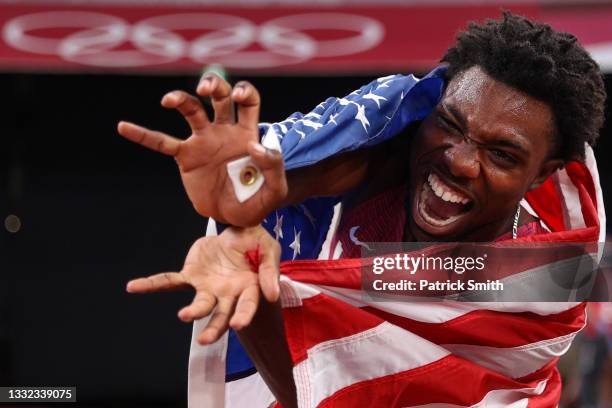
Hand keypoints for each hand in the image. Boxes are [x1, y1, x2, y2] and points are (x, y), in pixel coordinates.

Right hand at [117, 73, 287, 226]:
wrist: (234, 219)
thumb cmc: (258, 201)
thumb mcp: (275, 189)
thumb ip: (274, 166)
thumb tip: (255, 145)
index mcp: (247, 132)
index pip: (248, 101)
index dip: (244, 92)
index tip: (239, 97)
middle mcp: (224, 130)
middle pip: (220, 95)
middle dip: (214, 85)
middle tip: (206, 89)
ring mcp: (203, 141)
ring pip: (191, 110)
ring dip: (180, 98)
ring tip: (170, 100)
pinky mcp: (186, 157)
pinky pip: (162, 143)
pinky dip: (143, 135)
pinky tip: (124, 126)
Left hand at [126, 225, 280, 344]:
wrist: (236, 227)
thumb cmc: (256, 241)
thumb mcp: (268, 249)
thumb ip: (269, 270)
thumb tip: (272, 295)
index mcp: (249, 288)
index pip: (247, 305)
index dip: (244, 315)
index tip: (238, 324)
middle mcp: (227, 294)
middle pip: (221, 315)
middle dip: (214, 328)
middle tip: (205, 339)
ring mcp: (207, 287)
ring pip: (199, 305)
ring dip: (192, 312)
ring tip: (184, 315)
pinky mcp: (190, 276)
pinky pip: (170, 281)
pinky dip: (152, 284)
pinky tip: (134, 287)